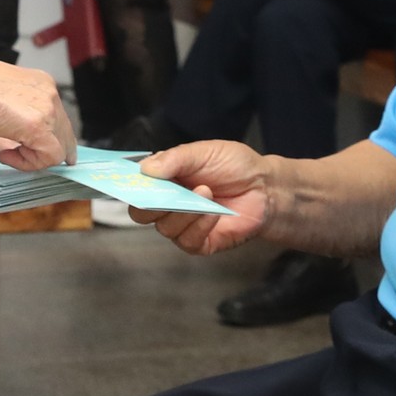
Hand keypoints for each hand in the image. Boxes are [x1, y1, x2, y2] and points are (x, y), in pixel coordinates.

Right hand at [0, 49, 74, 169]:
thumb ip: (16, 107)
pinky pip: (49, 157)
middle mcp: (50, 94)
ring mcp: (48, 110)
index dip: (47, 136)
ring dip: (33, 157)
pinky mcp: (39, 127)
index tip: (31, 148)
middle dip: (47, 151)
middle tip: (26, 160)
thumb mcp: (1, 92)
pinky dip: (29, 163)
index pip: (57, 116)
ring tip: (6, 153)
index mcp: (41, 83)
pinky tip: (6, 155)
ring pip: (60, 148)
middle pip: (65, 133)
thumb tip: (17, 127)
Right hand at [129, 139, 273, 255]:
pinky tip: (213, 212)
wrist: (266, 187)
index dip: (130, 186)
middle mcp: (168, 204)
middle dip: (153, 203)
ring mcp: (183, 225)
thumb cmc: (236, 166)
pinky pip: (187, 241)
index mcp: (164, 180)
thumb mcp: (204, 152)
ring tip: (206, 193)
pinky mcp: (200, 242)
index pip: (135, 188)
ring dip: (184, 211)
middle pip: (141, 213)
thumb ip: (175, 159)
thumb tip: (145, 168)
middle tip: (170, 191)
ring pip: (165, 228)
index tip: (134, 182)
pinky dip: (199, 225)